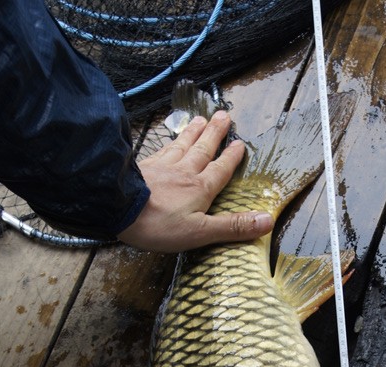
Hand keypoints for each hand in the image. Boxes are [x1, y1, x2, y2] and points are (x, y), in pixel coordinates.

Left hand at [117, 110, 272, 252]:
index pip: (221, 170)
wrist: (119, 207)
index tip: (240, 144)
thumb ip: (232, 226)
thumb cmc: (160, 225)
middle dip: (215, 133)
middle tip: (224, 115)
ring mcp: (163, 166)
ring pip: (182, 144)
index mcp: (201, 188)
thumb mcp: (201, 232)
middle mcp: (184, 172)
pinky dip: (169, 140)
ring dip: (193, 132)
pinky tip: (169, 138)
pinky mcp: (144, 166)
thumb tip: (266, 221)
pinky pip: (161, 149)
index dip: (231, 158)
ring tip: (201, 119)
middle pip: (203, 149)